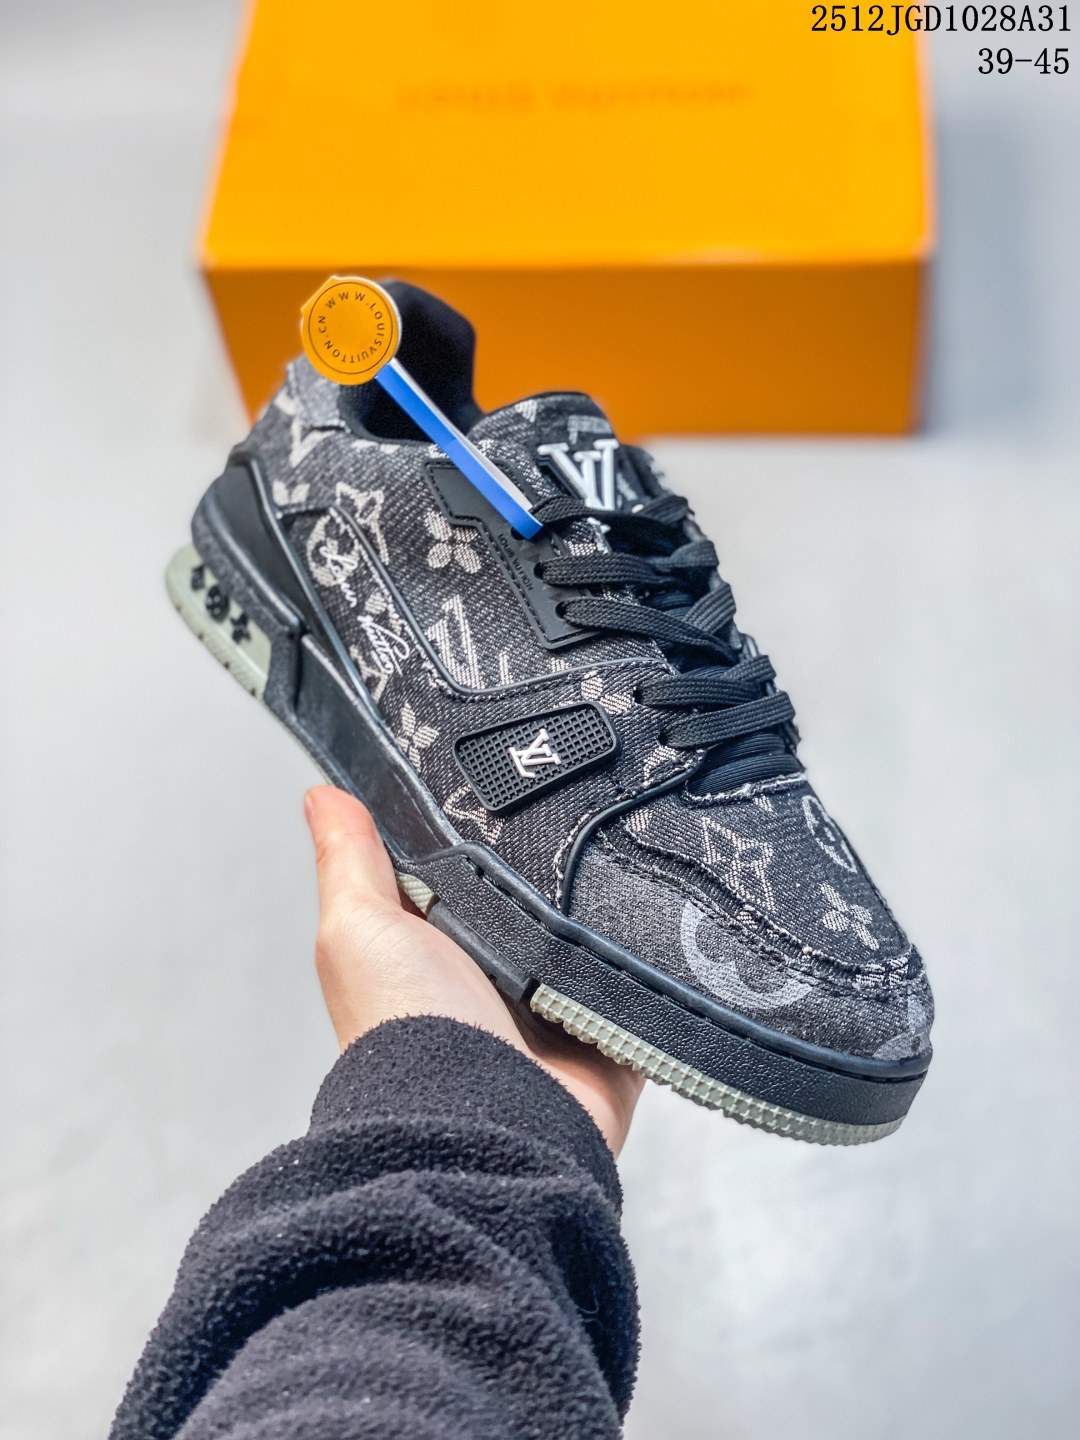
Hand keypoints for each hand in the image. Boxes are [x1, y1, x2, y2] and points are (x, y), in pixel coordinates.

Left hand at [305, 786, 643, 1155]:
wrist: (483, 1122)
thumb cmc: (406, 1030)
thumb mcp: (358, 928)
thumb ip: (349, 860)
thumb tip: (320, 795)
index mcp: (432, 944)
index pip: (458, 865)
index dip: (476, 823)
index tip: (502, 766)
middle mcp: (491, 973)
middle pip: (533, 893)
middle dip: (554, 858)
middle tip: (579, 806)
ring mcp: (552, 1005)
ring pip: (590, 931)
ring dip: (602, 907)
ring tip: (624, 854)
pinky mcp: (607, 1031)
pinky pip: (643, 981)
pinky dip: (651, 959)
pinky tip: (660, 920)